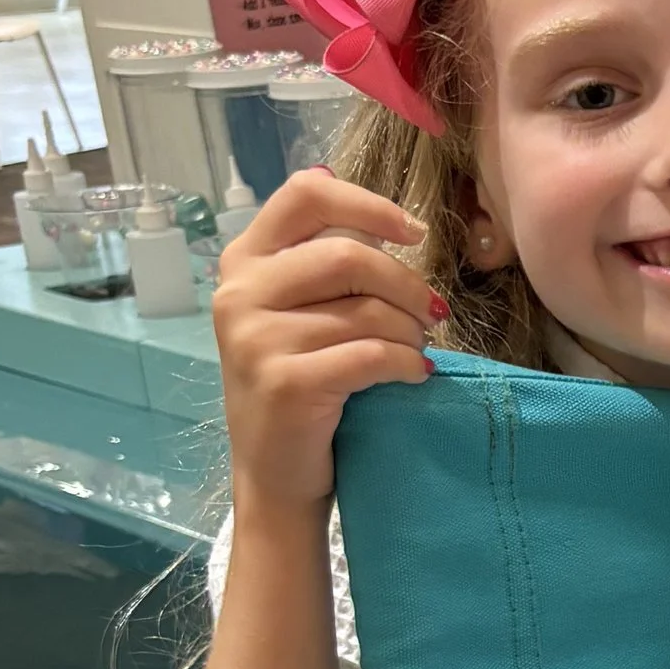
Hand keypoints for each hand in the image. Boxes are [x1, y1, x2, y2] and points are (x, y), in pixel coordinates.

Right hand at [213, 168, 436, 508]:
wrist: (275, 473)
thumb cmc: (301, 385)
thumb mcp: (299, 313)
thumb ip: (327, 266)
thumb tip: (391, 220)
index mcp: (244, 260)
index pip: (306, 194)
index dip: (370, 204)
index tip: (415, 232)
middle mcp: (239, 292)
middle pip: (349, 254)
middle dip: (406, 284)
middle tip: (430, 314)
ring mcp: (255, 338)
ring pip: (367, 310)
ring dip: (411, 331)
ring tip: (415, 350)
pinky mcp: (284, 383)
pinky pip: (372, 355)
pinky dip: (407, 363)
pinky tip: (415, 375)